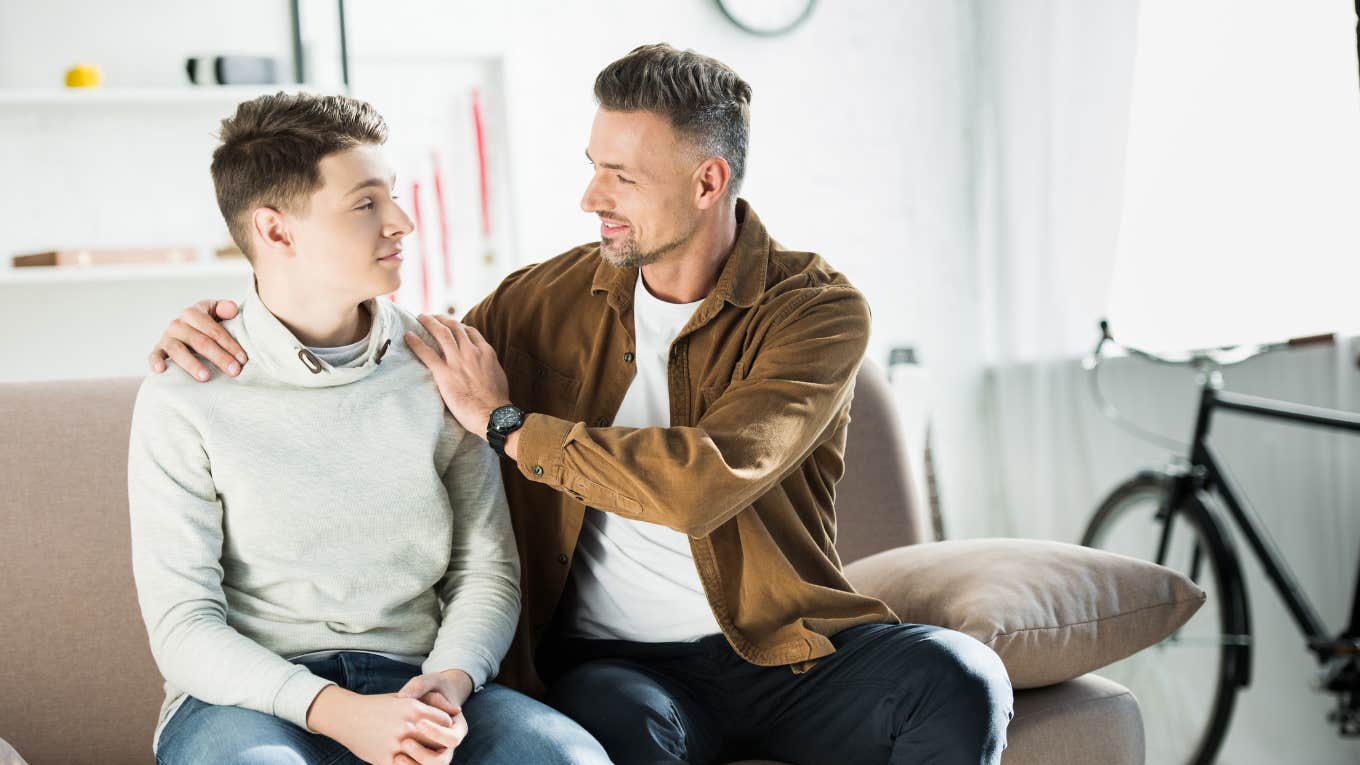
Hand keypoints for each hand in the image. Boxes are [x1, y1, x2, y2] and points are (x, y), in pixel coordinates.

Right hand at [148, 299, 246, 380]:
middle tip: (234, 371)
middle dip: (219, 357)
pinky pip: (153, 355)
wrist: (185, 329)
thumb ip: (225, 308)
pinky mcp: (157, 349)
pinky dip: (155, 362)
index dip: (230, 344)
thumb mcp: (216, 311)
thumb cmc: (207, 323)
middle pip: (200, 341)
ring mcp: (166, 337)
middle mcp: (178, 324)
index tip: (243, 359)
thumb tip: (232, 309)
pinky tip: (161, 371)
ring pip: (178, 350)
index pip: (214, 330)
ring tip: (206, 377)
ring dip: (192, 364)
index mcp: (193, 313)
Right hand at [307, 686, 460, 764]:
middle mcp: (407, 727)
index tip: (442, 727)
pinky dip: (413, 764)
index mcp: (414, 709)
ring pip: (426, 757)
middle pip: (439, 740)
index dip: (446, 725)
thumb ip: (431, 703)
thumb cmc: (380, 706)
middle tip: (435, 741)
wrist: (348, 717)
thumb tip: (456, 711)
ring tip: (424, 751)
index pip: (446, 721)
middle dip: (439, 741)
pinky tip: (410, 759)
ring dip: (427, 755)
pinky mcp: (386, 760)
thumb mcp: (406, 698)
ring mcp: (397, 745)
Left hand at [395, 669, 474, 760]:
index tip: (419, 722)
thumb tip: (404, 696)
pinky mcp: (422, 761)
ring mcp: (436, 756)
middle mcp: (448, 746)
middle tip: (405, 741)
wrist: (425, 701)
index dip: (436, 733)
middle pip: (440, 761)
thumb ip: (420, 685)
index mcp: (458, 727)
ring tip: (397, 755)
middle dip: (422, 753)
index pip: (451, 738)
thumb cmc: (430, 689)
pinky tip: (393, 759)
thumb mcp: (430, 682)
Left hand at [405, 315, 509, 438]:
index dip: (457, 325)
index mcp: (486, 352)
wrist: (493, 414)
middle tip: (431, 317)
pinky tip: (408, 336)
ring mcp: (457, 361)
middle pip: (454, 327)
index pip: (469, 331)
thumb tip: (484, 366)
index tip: (449, 324)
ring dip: (429, 323)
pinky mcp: (445, 373)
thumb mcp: (498, 376)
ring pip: (441, 333)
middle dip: (441, 319)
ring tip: (420, 317)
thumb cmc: (497, 401)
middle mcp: (471, 352)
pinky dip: (416, 342)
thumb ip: (489, 365)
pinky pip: (427, 353)